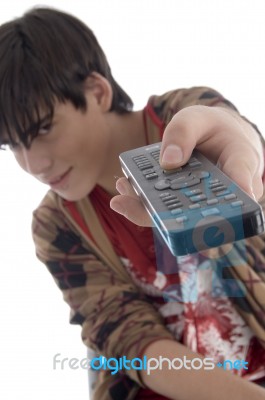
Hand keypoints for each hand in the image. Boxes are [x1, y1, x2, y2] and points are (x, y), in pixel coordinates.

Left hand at [110, 105, 263, 225]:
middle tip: (130, 203)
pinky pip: (168, 208)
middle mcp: (226, 195)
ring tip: (121, 194)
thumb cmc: (212, 127)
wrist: (214, 136)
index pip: (240, 191)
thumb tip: (168, 162)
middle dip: (164, 214)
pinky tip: (126, 187)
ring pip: (179, 216)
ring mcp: (204, 203)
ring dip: (148, 209)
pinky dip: (146, 201)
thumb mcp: (197, 118)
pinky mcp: (186, 204)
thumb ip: (184, 132)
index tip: (203, 218)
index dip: (226, 210)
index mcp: (241, 169)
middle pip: (201, 213)